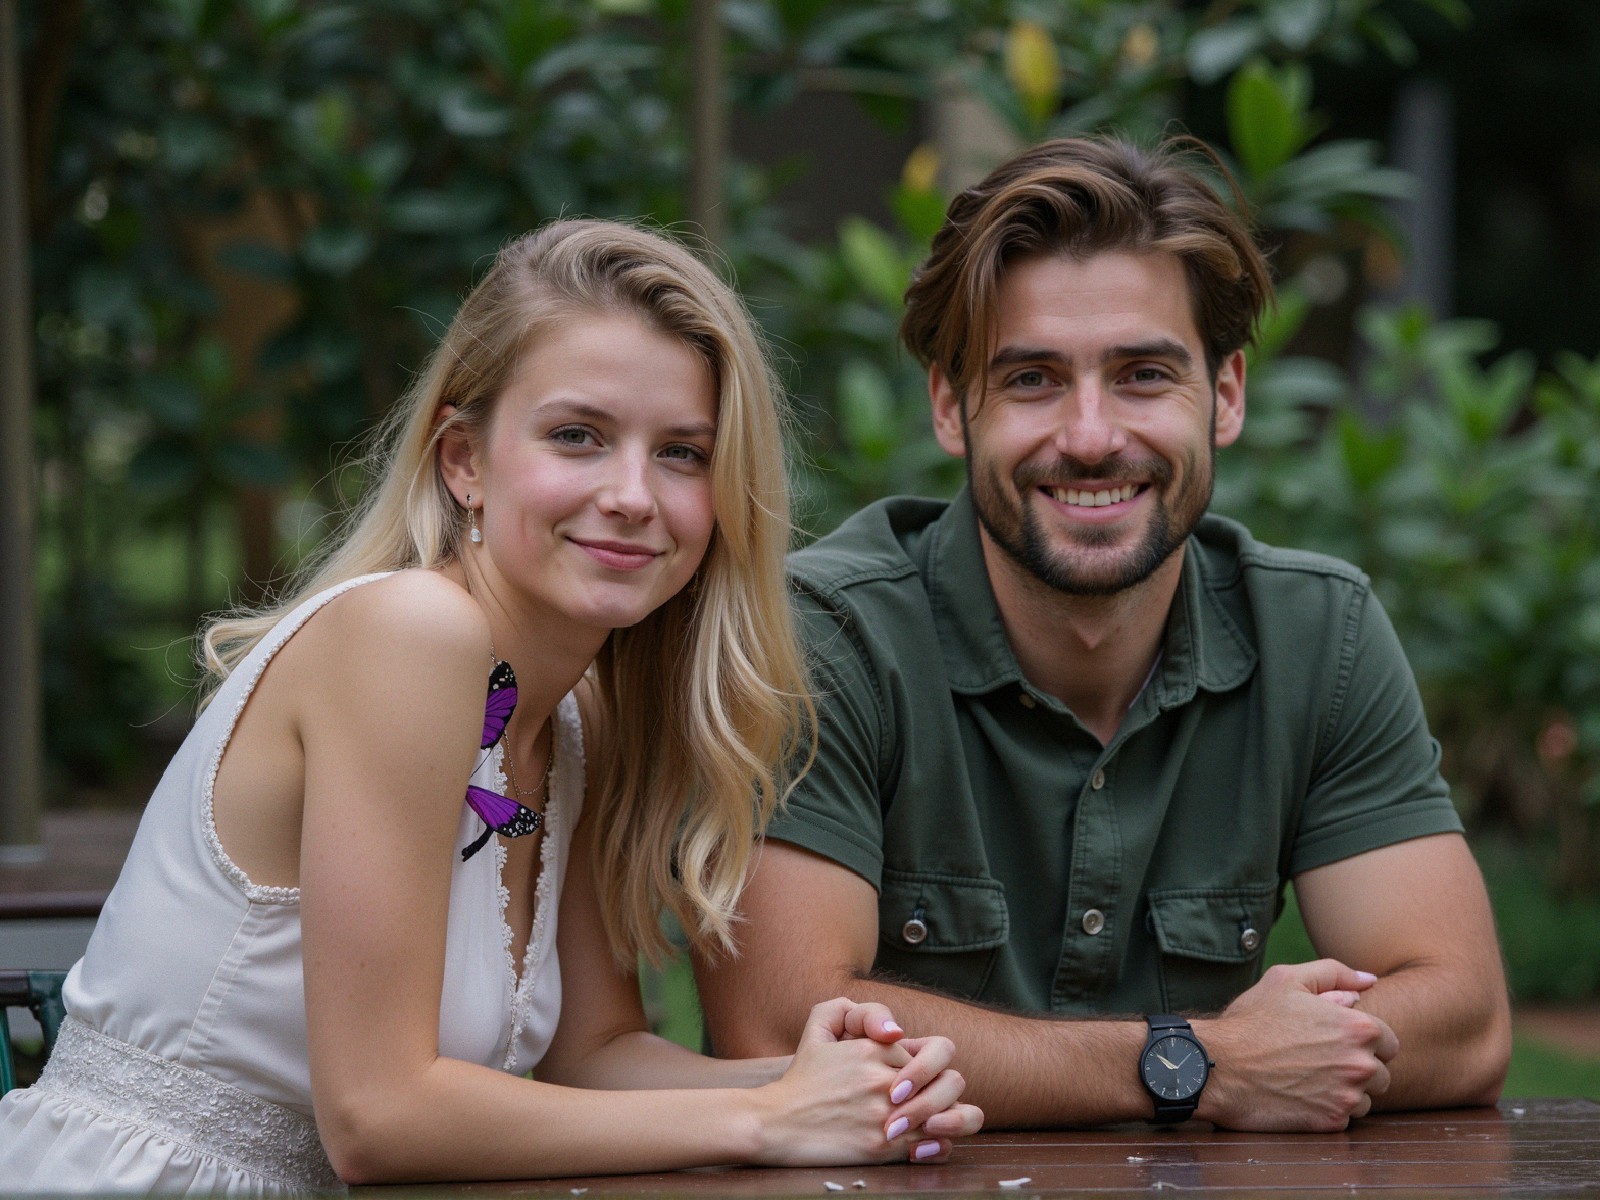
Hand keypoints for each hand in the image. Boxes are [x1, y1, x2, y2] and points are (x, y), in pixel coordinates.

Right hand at [754, 998, 982, 1165]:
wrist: (775, 1122)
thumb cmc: (801, 1079)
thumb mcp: (817, 1028)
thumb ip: (847, 1009)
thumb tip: (892, 1028)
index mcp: (875, 1048)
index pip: (934, 1051)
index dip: (928, 1065)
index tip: (913, 1077)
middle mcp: (885, 1078)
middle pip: (950, 1081)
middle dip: (946, 1090)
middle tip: (933, 1100)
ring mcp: (886, 1113)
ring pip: (949, 1115)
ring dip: (951, 1119)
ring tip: (938, 1123)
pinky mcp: (882, 1146)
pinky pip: (933, 1145)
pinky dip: (937, 1145)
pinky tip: (926, 1144)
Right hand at [1194, 960, 1397, 1132]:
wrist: (1218, 1067)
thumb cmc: (1251, 1020)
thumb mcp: (1286, 979)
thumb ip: (1334, 974)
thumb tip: (1369, 980)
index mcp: (1358, 1027)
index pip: (1389, 1042)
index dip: (1362, 1040)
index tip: (1335, 1040)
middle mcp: (1360, 1064)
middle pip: (1381, 1073)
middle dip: (1357, 1067)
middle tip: (1318, 1059)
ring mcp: (1347, 1097)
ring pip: (1365, 1098)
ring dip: (1345, 1091)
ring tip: (1308, 1078)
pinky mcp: (1331, 1123)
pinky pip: (1344, 1118)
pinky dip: (1327, 1109)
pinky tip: (1299, 1095)